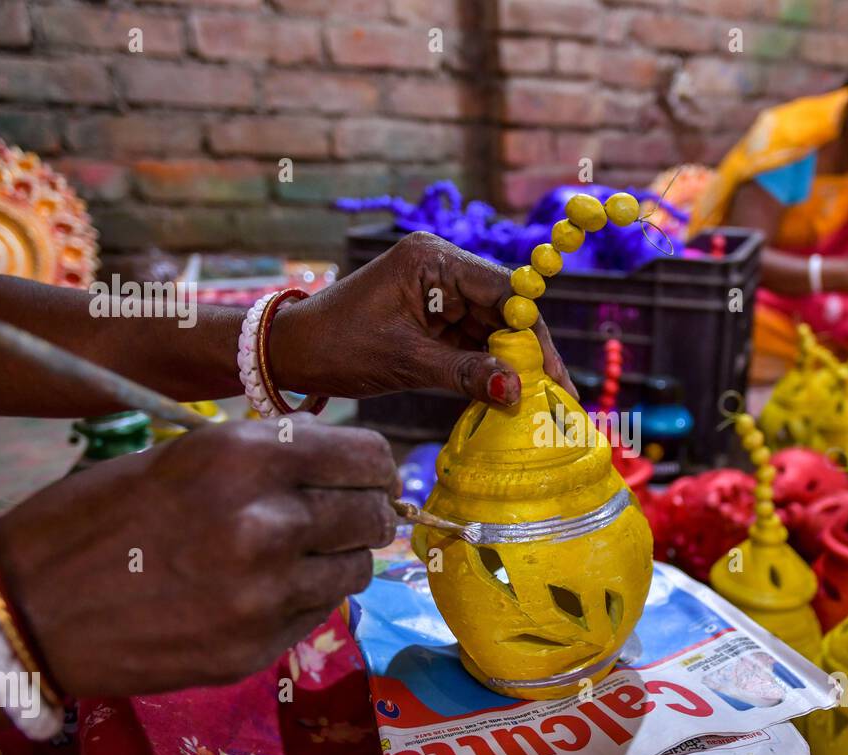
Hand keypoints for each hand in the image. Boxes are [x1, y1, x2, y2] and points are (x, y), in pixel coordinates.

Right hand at [0, 416, 397, 697]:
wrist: (30, 608)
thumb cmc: (101, 517)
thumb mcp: (187, 455)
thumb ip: (270, 456)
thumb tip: (343, 462)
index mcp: (246, 456)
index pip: (366, 457)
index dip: (372, 467)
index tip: (366, 476)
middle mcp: (268, 522)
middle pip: (373, 514)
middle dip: (365, 512)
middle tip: (343, 516)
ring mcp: (267, 592)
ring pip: (359, 568)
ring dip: (341, 558)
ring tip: (299, 554)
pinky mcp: (258, 646)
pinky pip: (322, 611)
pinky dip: (309, 597)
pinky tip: (265, 590)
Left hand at [271, 231, 576, 407]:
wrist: (290, 352)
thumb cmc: (337, 347)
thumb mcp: (405, 362)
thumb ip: (465, 374)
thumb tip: (518, 392)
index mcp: (432, 261)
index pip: (503, 291)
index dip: (532, 334)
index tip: (553, 374)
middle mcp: (440, 267)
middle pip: (503, 309)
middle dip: (527, 352)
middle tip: (556, 395)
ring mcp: (437, 291)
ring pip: (491, 327)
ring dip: (510, 363)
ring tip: (537, 401)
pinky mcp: (432, 315)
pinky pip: (471, 338)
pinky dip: (487, 365)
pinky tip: (507, 392)